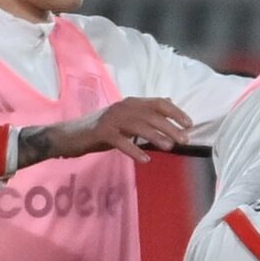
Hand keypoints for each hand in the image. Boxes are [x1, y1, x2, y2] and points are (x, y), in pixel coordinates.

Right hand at [39, 97, 191, 164]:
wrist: (69, 136)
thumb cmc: (101, 130)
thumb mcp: (126, 119)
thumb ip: (146, 113)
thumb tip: (168, 100)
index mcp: (130, 103)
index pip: (157, 103)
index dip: (175, 112)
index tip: (190, 124)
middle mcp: (122, 107)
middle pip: (151, 114)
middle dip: (170, 126)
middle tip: (185, 140)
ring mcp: (111, 119)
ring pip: (138, 125)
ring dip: (155, 136)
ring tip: (169, 147)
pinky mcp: (101, 133)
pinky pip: (120, 141)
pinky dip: (133, 150)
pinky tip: (145, 160)